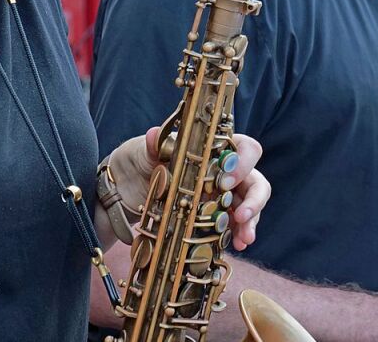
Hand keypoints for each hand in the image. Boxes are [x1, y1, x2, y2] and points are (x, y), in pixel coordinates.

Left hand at [106, 129, 269, 250]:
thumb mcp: (142, 151)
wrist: (123, 190)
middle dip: (254, 198)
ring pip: (250, 203)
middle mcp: (224, 170)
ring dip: (252, 220)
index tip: (225, 181)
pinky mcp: (215, 216)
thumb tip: (155, 134)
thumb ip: (153, 144)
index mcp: (214, 149)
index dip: (242, 163)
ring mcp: (222, 195)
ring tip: (244, 238)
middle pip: (254, 178)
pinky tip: (237, 244)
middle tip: (241, 215)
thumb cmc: (139, 162)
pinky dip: (239, 233)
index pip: (244, 147)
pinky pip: (235, 224)